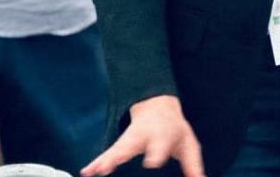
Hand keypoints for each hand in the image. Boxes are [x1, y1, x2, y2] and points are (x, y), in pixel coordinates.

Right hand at [81, 95, 204, 176]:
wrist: (158, 108)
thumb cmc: (174, 133)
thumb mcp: (188, 145)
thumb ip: (193, 166)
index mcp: (162, 136)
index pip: (158, 146)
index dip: (155, 154)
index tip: (152, 162)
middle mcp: (143, 137)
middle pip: (131, 146)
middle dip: (121, 156)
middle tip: (110, 167)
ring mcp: (129, 141)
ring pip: (116, 150)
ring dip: (105, 161)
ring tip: (94, 171)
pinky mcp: (119, 145)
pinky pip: (107, 154)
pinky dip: (97, 163)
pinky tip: (86, 171)